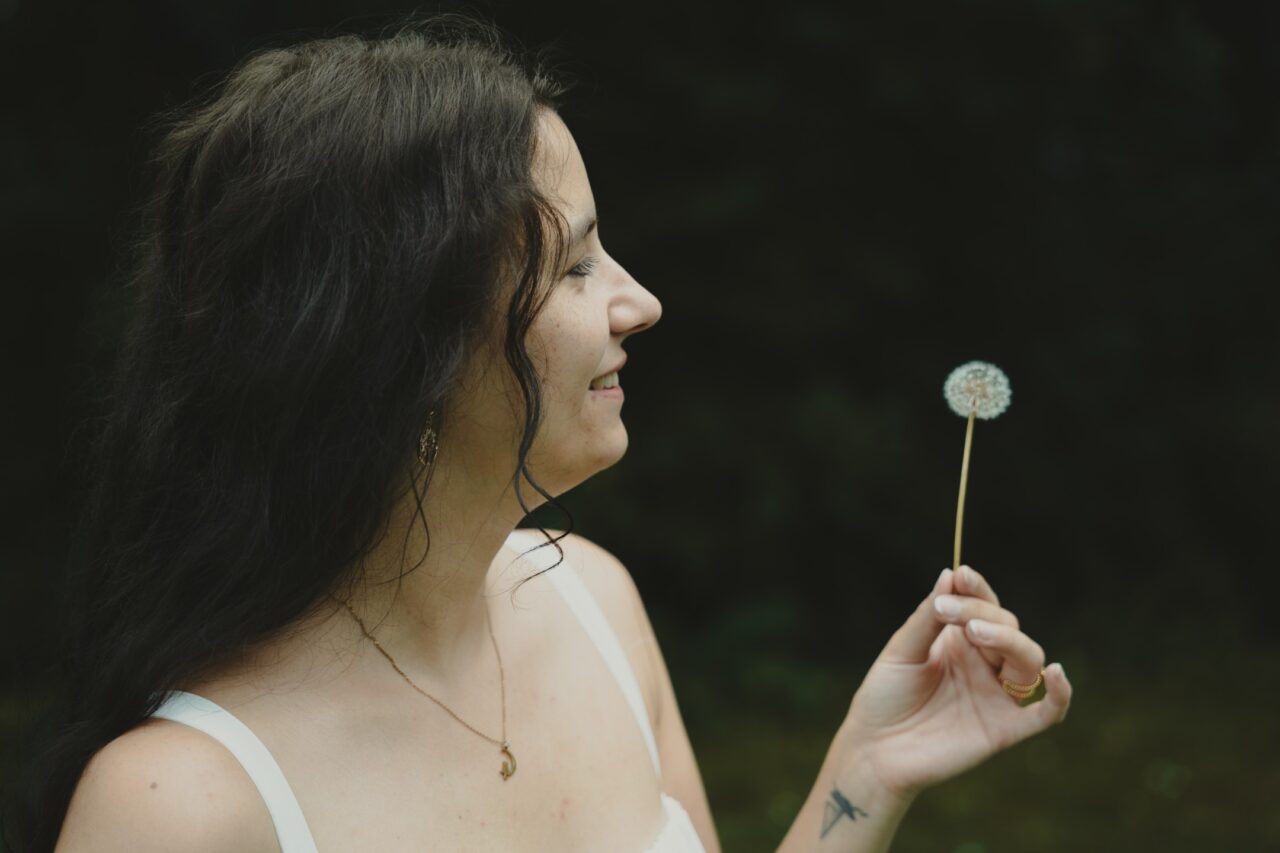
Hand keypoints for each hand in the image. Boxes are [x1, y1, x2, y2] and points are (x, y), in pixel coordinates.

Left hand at [840, 565, 1071, 798]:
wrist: (873, 750)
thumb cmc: (884, 697)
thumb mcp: (901, 650)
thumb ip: (928, 617)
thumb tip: (950, 573)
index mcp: (960, 642)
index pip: (984, 606)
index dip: (977, 589)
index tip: (961, 574)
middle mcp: (984, 664)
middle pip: (1008, 626)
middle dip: (982, 612)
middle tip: (948, 612)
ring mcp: (996, 695)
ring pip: (1028, 659)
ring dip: (1008, 639)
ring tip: (974, 632)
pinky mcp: (1004, 729)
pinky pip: (1046, 713)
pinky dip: (1061, 695)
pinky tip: (1057, 672)